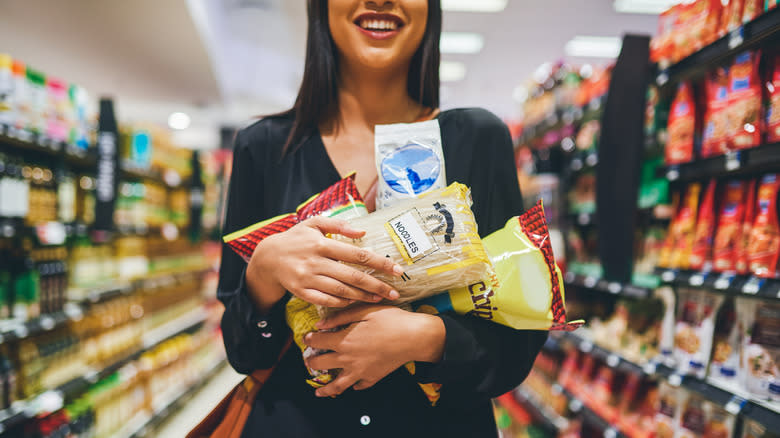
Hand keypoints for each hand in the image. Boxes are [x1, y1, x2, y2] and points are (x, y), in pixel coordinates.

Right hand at [246, 216, 402, 312]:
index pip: (358, 255)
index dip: (380, 263)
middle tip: (395, 292)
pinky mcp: (302, 292)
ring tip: (379, 299)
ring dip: (363, 297)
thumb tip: (362, 232)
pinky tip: (355, 302)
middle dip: (377, 286)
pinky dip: (342, 303)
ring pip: (342, 291)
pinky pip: (326, 301)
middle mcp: (316, 262)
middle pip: (353, 277)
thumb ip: (338, 225)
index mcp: (322, 244)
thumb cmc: (295, 239)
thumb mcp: (313, 224)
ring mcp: (309, 279)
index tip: (397, 270)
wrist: (267, 258)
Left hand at [303, 305, 445, 396]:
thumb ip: (341, 317)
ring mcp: (360, 371)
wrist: (414, 337)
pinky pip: (359, 386)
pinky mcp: (373, 377)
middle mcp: (348, 359)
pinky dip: (354, 386)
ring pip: (337, 385)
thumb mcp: (365, 310)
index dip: (309, 339)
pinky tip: (352, 385)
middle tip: (309, 361)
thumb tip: (320, 324)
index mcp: (344, 341)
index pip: (318, 342)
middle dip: (311, 362)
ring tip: (319, 392)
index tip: (307, 337)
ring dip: (325, 389)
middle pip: (321, 364)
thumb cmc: (391, 320)